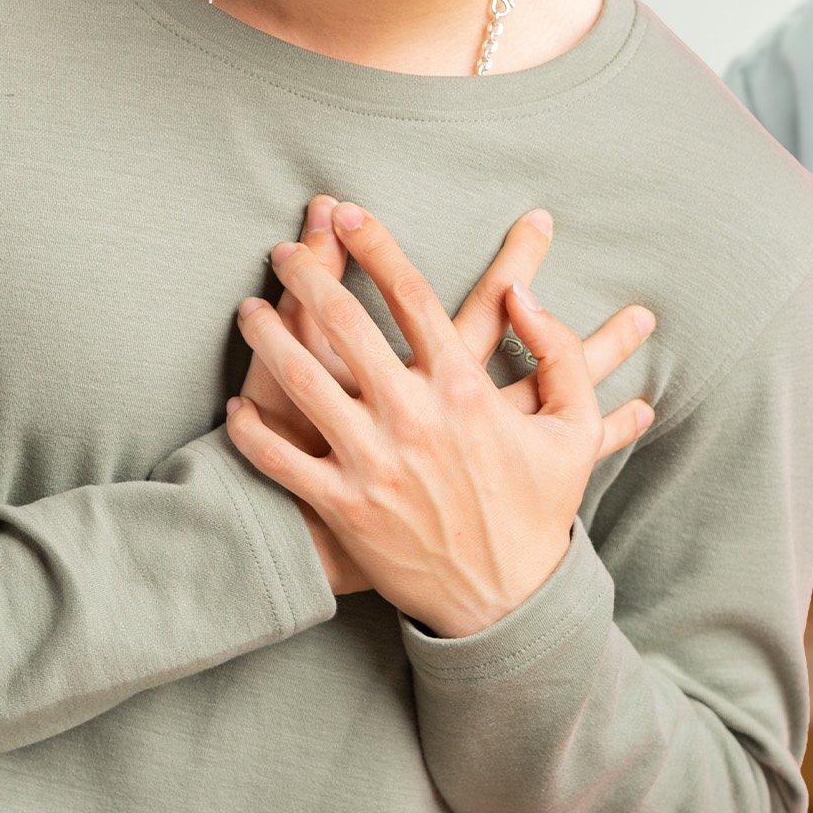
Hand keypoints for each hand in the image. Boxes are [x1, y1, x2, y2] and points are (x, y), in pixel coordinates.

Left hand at [227, 202, 652, 635]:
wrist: (506, 600)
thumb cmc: (540, 510)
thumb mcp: (574, 428)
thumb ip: (558, 352)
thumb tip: (525, 296)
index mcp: (465, 389)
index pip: (410, 296)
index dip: (375, 246)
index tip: (348, 213)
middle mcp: (413, 416)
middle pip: (344, 323)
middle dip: (306, 274)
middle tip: (281, 249)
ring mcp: (373, 461)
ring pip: (301, 380)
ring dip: (267, 335)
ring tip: (248, 309)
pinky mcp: (342, 505)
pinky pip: (280, 458)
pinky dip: (252, 431)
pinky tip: (239, 405)